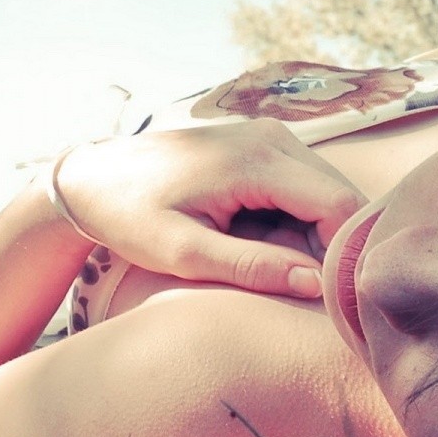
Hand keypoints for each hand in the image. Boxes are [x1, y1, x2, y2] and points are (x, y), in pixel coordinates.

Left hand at [49, 119, 366, 299]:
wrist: (92, 178)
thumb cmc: (128, 216)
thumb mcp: (184, 253)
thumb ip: (252, 267)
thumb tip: (315, 285)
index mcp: (256, 158)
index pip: (340, 206)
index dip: (345, 256)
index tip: (331, 300)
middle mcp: (272, 137)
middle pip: (342, 197)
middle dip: (334, 247)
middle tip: (304, 291)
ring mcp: (269, 136)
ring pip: (329, 192)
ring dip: (317, 235)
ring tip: (278, 269)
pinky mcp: (263, 144)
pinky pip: (306, 186)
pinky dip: (301, 220)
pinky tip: (268, 246)